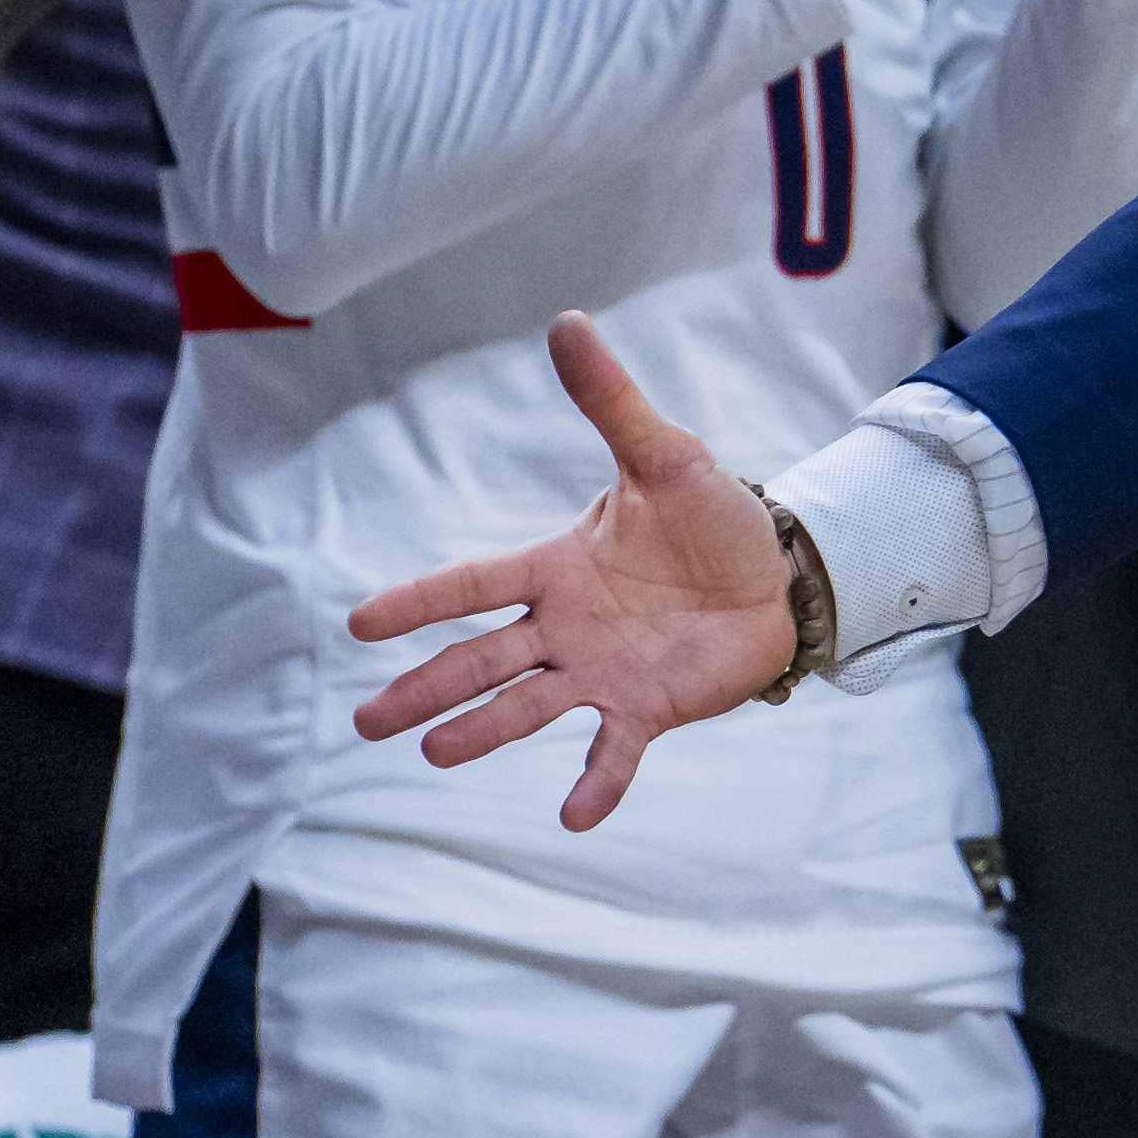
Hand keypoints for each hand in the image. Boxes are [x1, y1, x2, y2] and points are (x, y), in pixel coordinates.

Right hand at [351, 313, 797, 826]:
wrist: (777, 573)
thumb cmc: (712, 517)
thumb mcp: (665, 456)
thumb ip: (611, 402)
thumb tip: (567, 322)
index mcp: (557, 568)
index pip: (473, 585)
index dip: (419, 605)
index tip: (360, 625)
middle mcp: (565, 627)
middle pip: (480, 659)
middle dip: (425, 688)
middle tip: (366, 721)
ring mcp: (601, 671)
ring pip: (526, 706)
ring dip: (481, 733)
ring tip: (433, 754)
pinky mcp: (647, 707)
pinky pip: (613, 750)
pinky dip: (596, 782)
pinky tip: (574, 815)